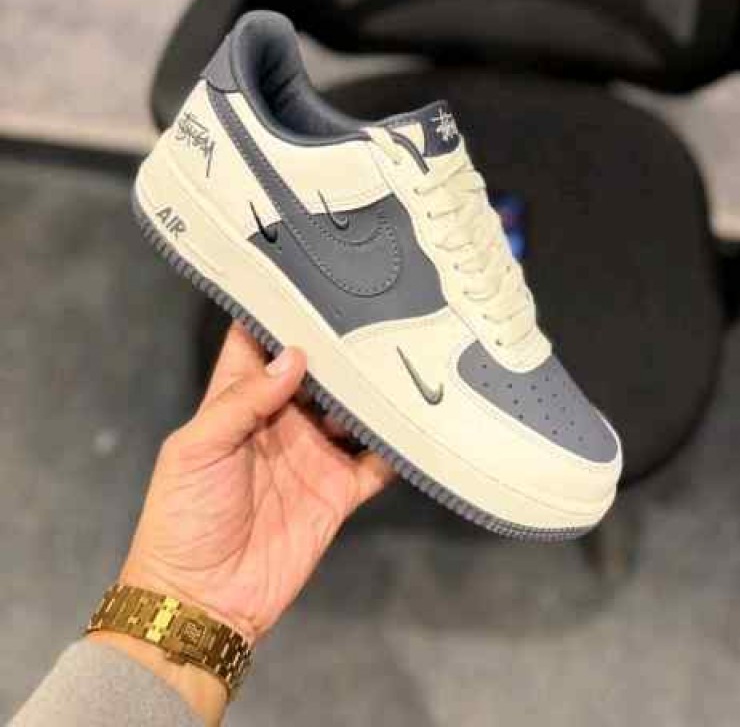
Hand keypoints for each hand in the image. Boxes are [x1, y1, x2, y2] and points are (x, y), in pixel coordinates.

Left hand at [120, 323, 393, 644]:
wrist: (203, 600)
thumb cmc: (183, 516)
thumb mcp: (195, 449)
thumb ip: (242, 400)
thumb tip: (294, 356)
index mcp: (238, 402)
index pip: (259, 345)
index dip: (278, 311)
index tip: (310, 276)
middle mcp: (280, 420)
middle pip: (317, 371)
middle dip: (340, 344)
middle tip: (376, 308)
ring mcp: (313, 454)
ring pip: (352, 409)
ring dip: (372, 388)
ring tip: (404, 354)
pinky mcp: (339, 490)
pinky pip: (375, 461)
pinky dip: (396, 444)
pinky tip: (417, 418)